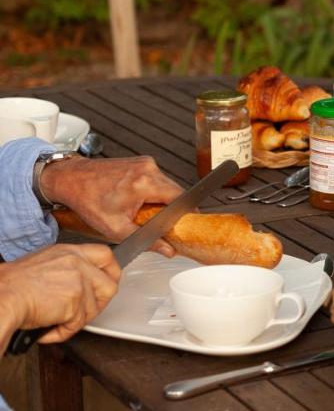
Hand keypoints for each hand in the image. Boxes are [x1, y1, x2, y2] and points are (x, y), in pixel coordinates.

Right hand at [0, 244, 121, 344]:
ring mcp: (79, 281)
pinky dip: (62, 332)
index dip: (111, 272)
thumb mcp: (43, 264)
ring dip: (75, 321)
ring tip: (54, 322)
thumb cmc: (12, 286)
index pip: (105, 255)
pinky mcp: (75, 301)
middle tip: (82, 314)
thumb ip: (67, 268)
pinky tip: (47, 329)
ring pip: (92, 310)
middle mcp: (77, 263)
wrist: (1, 297)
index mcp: (70, 252)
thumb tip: (79, 282)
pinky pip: (77, 324)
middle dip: (99, 305)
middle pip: (109, 286)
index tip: (108, 283)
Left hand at [40, 156, 183, 255]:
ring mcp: (145, 162)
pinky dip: (153, 189)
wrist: (70, 178)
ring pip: (167, 184)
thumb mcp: (116, 228)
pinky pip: (157, 178)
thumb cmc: (88, 200)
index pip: (180, 198)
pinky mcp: (141, 161)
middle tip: (160, 221)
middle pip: (176, 190)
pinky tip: (139, 199)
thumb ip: (146, 241)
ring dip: (162, 198)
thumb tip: (168, 250)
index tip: (186, 223)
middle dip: (171, 207)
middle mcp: (148, 168)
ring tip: (145, 209)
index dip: (186, 212)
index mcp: (144, 184)